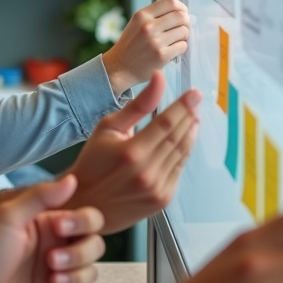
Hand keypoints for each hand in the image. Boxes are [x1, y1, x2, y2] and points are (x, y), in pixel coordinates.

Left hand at [0, 175, 104, 282]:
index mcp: (51, 224)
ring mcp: (58, 272)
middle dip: (79, 254)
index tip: (60, 229)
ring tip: (51, 281)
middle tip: (50, 261)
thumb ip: (40, 197)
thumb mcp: (10, 217)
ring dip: (76, 277)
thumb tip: (72, 179)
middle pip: (95, 246)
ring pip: (91, 272)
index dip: (83, 222)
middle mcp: (59, 247)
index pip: (89, 218)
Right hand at [65, 70, 200, 232]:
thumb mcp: (108, 128)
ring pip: (182, 153)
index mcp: (131, 152)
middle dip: (190, 116)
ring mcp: (157, 188)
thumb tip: (159, 78)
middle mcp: (147, 172)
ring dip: (191, 133)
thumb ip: (138, 105)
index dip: (183, 106)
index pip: (166, 123)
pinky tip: (183, 140)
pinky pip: (179, 170)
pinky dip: (184, 153)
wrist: (86, 204)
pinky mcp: (163, 199)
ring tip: (193, 118)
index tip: (195, 93)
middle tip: (196, 102)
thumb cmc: (93, 162)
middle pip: (178, 137)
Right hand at [102, 0, 188, 91]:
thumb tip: (181, 13)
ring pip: (184, 31)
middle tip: (181, 29)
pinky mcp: (162, 56)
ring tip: (174, 41)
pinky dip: (180, 48)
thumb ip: (155, 16)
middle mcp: (148, 26)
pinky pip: (182, 46)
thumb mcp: (136, 24)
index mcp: (142, 15)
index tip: (183, 13)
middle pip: (181, 16)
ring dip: (183, 36)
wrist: (120, 67)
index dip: (182, 7)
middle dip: (185, 22)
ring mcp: (155, 41)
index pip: (171, 2)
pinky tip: (172, 50)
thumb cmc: (131, 45)